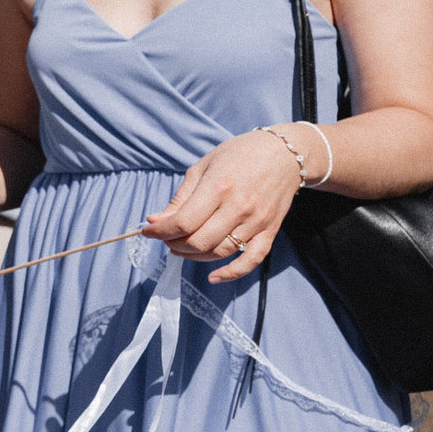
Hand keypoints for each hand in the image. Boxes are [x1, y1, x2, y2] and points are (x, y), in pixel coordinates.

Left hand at [144, 129, 303, 281]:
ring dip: (195, 256)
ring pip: (220, 251)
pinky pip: (251, 259)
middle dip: (174, 244)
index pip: (183, 222)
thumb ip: (180, 198)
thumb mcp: (202, 167)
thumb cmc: (239, 155)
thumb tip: (156, 221)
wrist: (284, 154)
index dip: (160, 231)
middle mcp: (238, 207)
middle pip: (199, 241)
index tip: (148, 231)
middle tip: (166, 238)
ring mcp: (256, 221)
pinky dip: (232, 273)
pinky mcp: (269, 231)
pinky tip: (214, 278)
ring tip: (182, 248)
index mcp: (218, 187)